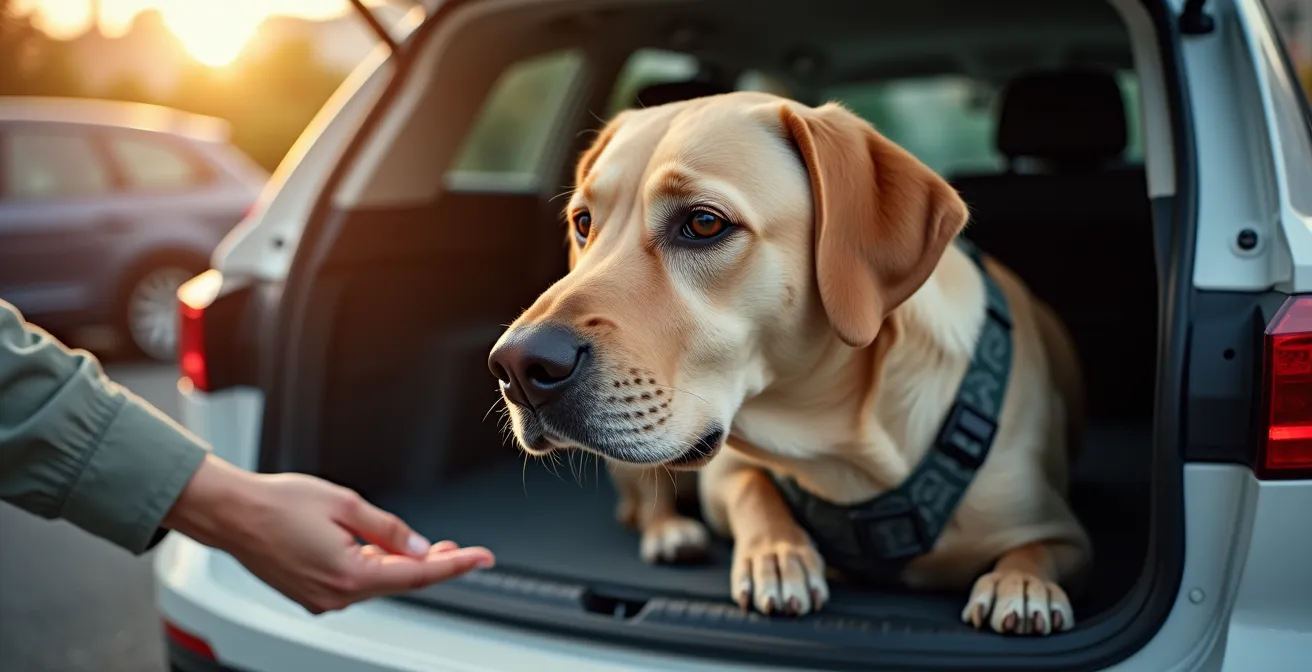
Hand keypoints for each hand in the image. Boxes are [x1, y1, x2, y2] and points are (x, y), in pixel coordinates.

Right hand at [164, 455, 493, 613]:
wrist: (231, 513)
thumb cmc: (277, 503)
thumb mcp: (345, 504)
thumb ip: (388, 528)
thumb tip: (419, 545)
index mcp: (347, 574)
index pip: (416, 574)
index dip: (454, 565)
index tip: (481, 559)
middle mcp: (334, 595)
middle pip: (399, 581)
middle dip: (431, 564)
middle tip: (459, 549)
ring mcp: (321, 598)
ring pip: (377, 581)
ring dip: (401, 564)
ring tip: (425, 545)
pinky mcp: (311, 593)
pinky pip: (355, 582)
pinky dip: (374, 566)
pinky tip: (383, 550)